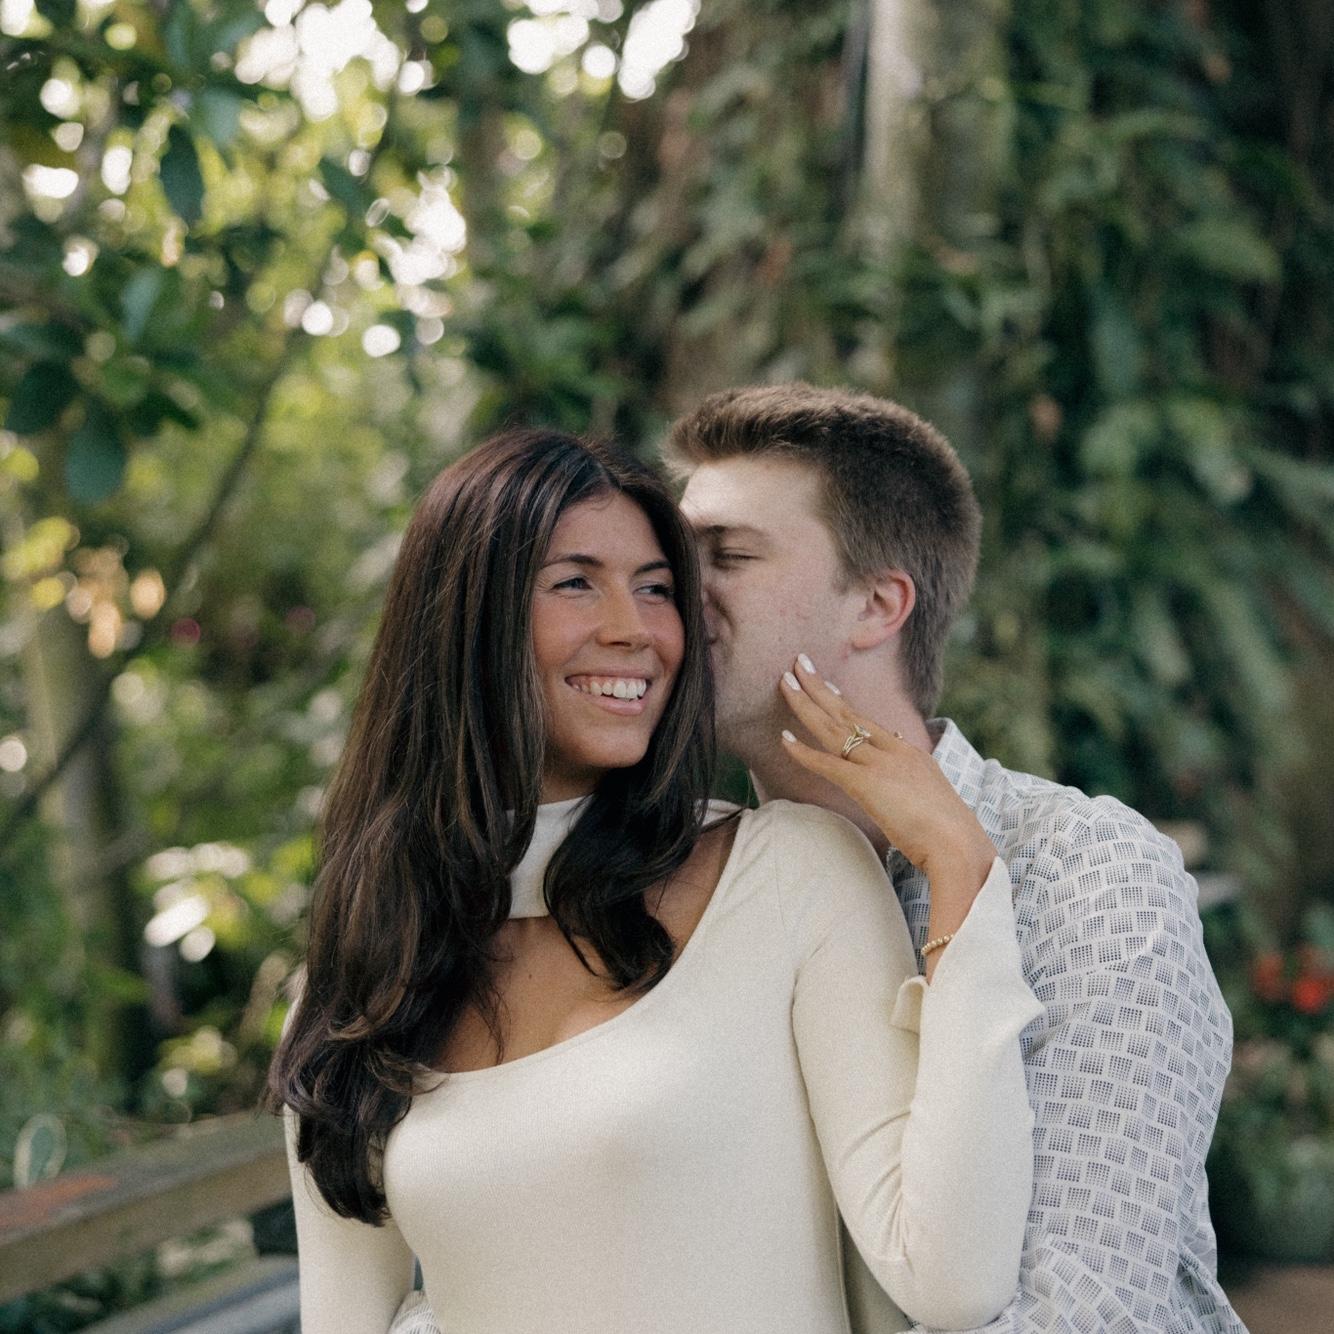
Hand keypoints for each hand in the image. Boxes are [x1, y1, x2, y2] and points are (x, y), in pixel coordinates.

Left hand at [778, 655, 994, 898]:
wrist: (959, 845)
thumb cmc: (949, 832)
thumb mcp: (931, 795)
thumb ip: (914, 776)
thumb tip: (904, 756)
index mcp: (909, 753)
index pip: (868, 722)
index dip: (841, 702)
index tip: (824, 684)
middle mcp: (893, 751)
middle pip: (848, 712)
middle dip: (819, 687)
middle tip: (798, 662)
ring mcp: (879, 765)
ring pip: (834, 728)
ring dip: (805, 704)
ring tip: (785, 681)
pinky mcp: (866, 784)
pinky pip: (827, 763)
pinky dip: (803, 751)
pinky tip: (783, 739)